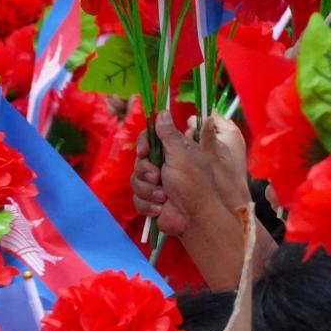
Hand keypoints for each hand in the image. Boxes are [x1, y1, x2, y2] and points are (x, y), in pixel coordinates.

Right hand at [133, 112, 248, 238]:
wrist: (195, 218)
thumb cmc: (193, 184)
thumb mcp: (181, 153)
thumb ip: (169, 133)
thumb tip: (162, 111)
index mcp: (173, 152)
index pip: (149, 141)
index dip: (143, 145)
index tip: (144, 151)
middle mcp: (164, 168)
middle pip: (138, 162)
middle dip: (145, 172)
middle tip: (158, 177)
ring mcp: (157, 186)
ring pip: (135, 182)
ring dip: (148, 190)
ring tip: (163, 197)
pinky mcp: (151, 203)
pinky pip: (137, 200)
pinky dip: (147, 205)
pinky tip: (160, 208)